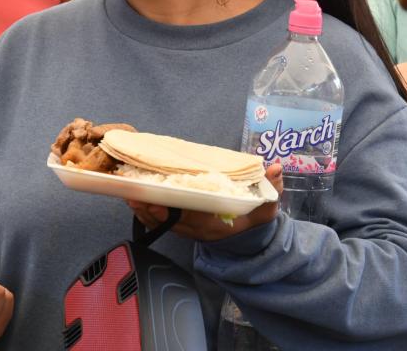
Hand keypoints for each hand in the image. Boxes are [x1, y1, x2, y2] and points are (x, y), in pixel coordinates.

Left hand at [129, 163, 284, 241]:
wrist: (252, 240)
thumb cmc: (256, 218)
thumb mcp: (268, 205)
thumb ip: (272, 187)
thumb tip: (275, 166)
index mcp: (218, 225)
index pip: (192, 219)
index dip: (172, 213)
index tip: (157, 202)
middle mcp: (201, 231)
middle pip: (171, 223)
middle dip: (151, 210)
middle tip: (135, 195)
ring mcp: (192, 232)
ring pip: (164, 225)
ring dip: (146, 212)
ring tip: (131, 196)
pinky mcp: (186, 229)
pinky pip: (164, 224)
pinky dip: (150, 214)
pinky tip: (139, 201)